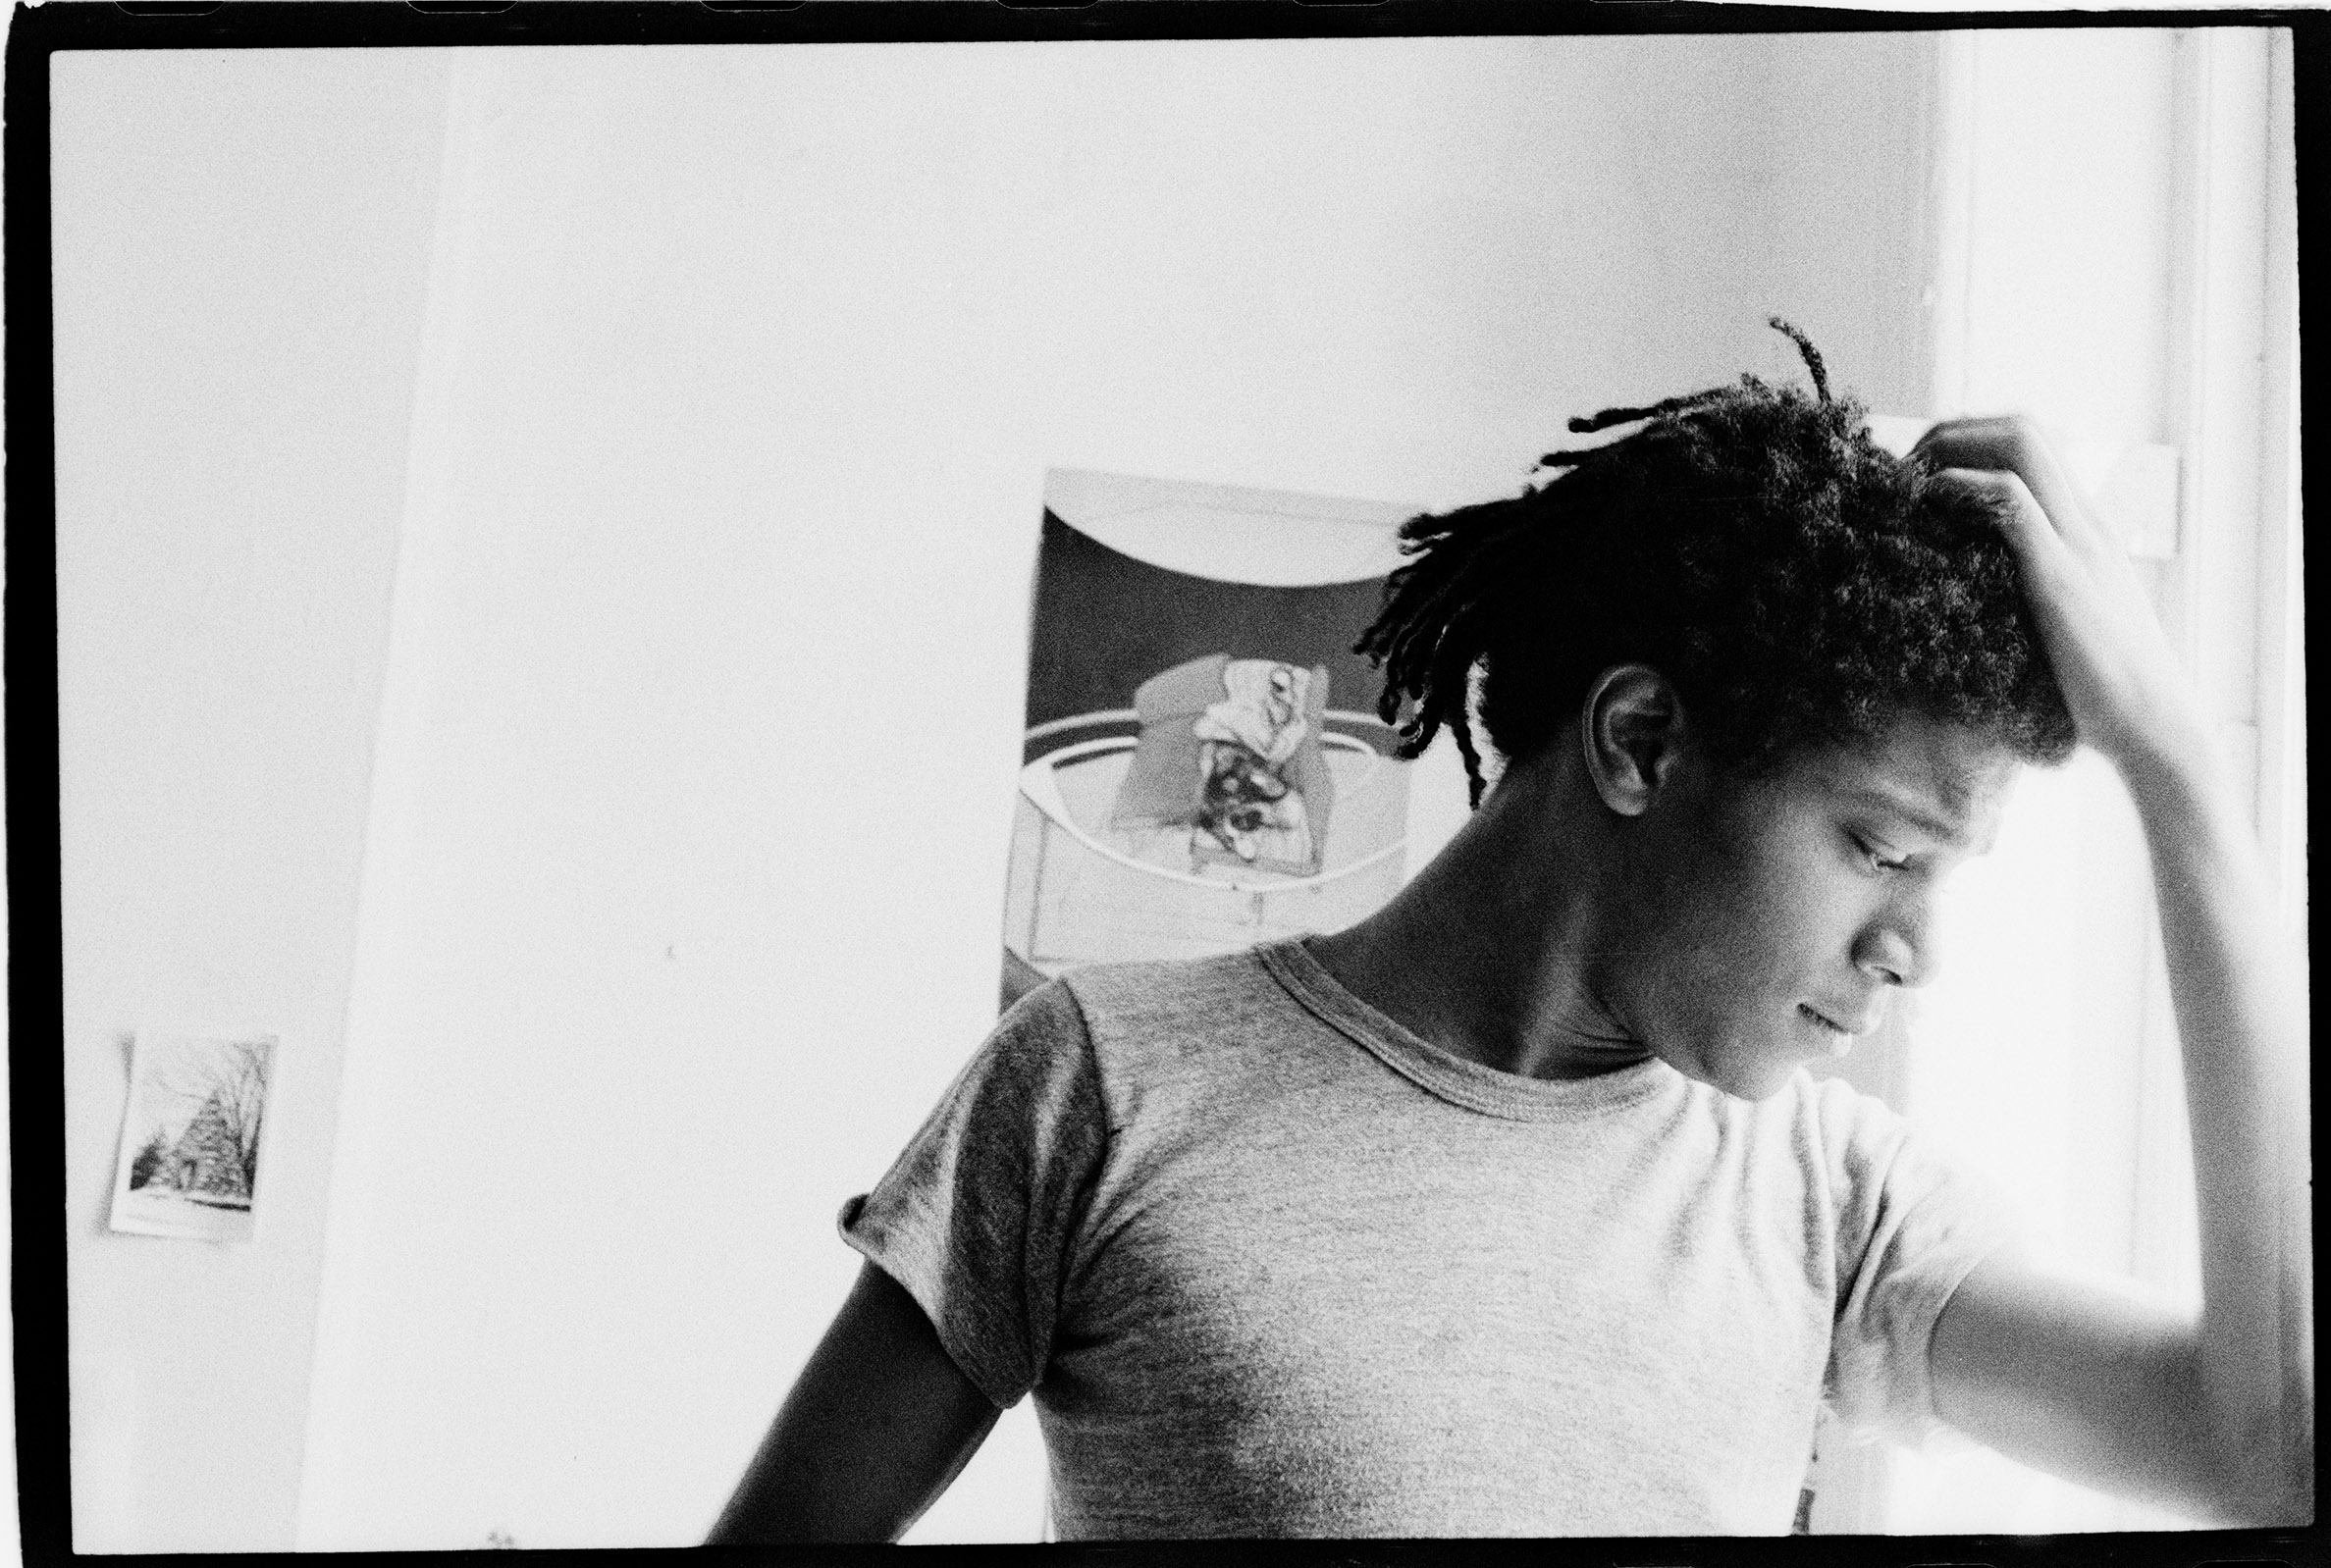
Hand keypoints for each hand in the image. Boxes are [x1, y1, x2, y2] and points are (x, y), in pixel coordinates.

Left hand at [1910, 416, 2204, 774]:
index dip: (1971, 441)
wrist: (2156, 727)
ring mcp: (2079, 543)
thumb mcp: (2063, 624)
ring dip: (1954, 446)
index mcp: (2087, 529)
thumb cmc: (2104, 690)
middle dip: (1953, 430)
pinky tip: (1930, 500)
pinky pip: (2014, 503)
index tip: (1919, 473)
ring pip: (2022, 446)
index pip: (2035, 446)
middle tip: (1902, 469)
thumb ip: (2031, 597)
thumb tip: (1974, 601)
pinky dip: (1966, 486)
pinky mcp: (2063, 576)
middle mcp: (2088, 522)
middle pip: (2024, 429)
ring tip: (1907, 479)